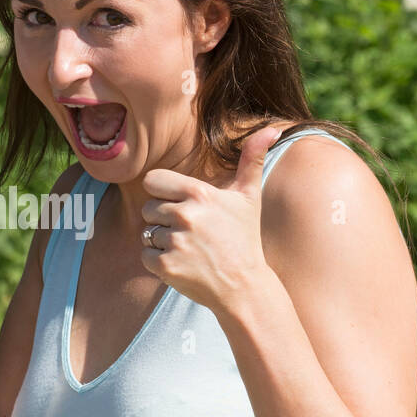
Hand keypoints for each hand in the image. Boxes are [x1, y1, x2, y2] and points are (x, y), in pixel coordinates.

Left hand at [139, 126, 284, 311]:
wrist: (244, 287)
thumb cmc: (244, 238)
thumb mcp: (249, 197)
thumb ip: (252, 159)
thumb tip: (271, 129)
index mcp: (199, 194)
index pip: (152, 181)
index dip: (163, 193)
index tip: (180, 205)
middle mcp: (185, 215)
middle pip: (148, 209)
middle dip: (163, 220)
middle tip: (191, 232)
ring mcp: (175, 242)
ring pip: (146, 233)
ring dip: (161, 242)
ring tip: (189, 249)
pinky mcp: (166, 266)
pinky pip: (145, 256)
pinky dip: (158, 262)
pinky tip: (182, 264)